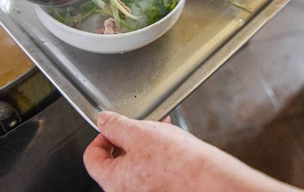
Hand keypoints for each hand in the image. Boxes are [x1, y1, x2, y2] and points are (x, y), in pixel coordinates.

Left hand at [83, 111, 303, 191]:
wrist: (212, 181)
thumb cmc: (180, 163)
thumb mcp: (141, 133)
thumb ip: (115, 125)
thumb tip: (102, 120)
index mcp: (113, 181)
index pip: (92, 157)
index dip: (102, 136)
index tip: (113, 126)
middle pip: (116, 160)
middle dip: (130, 137)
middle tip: (143, 126)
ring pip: (136, 162)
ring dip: (146, 143)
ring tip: (161, 130)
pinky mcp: (161, 190)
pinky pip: (151, 171)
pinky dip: (158, 154)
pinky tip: (171, 142)